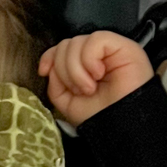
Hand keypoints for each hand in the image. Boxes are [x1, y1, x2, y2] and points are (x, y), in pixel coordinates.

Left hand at [39, 31, 153, 125]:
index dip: (50, 56)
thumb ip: (55, 82)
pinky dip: (89, 59)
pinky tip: (98, 74)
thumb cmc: (99, 115)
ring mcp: (109, 49)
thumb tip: (51, 67)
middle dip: (64, 69)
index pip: (61, 48)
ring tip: (90, 87)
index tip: (44, 71)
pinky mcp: (122, 45)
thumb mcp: (67, 102)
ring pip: (77, 42)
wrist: (121, 126)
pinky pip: (95, 40)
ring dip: (76, 69)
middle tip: (81, 90)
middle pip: (66, 44)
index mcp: (84, 66)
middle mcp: (96, 55)